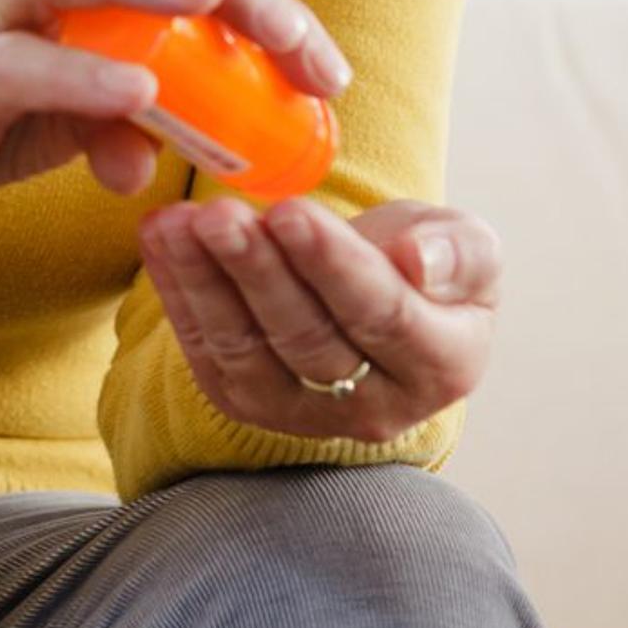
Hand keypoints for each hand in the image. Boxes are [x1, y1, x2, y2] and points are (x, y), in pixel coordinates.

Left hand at [136, 197, 498, 445]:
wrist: (378, 295)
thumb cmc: (425, 265)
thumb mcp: (467, 246)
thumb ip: (457, 253)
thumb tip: (418, 261)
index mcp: (442, 365)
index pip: (384, 316)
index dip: (334, 266)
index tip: (292, 214)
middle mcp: (375, 407)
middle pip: (307, 339)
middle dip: (257, 271)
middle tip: (217, 215)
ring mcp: (305, 414)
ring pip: (248, 351)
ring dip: (204, 283)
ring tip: (175, 225)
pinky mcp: (248, 403)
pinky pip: (208, 353)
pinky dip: (178, 294)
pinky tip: (160, 240)